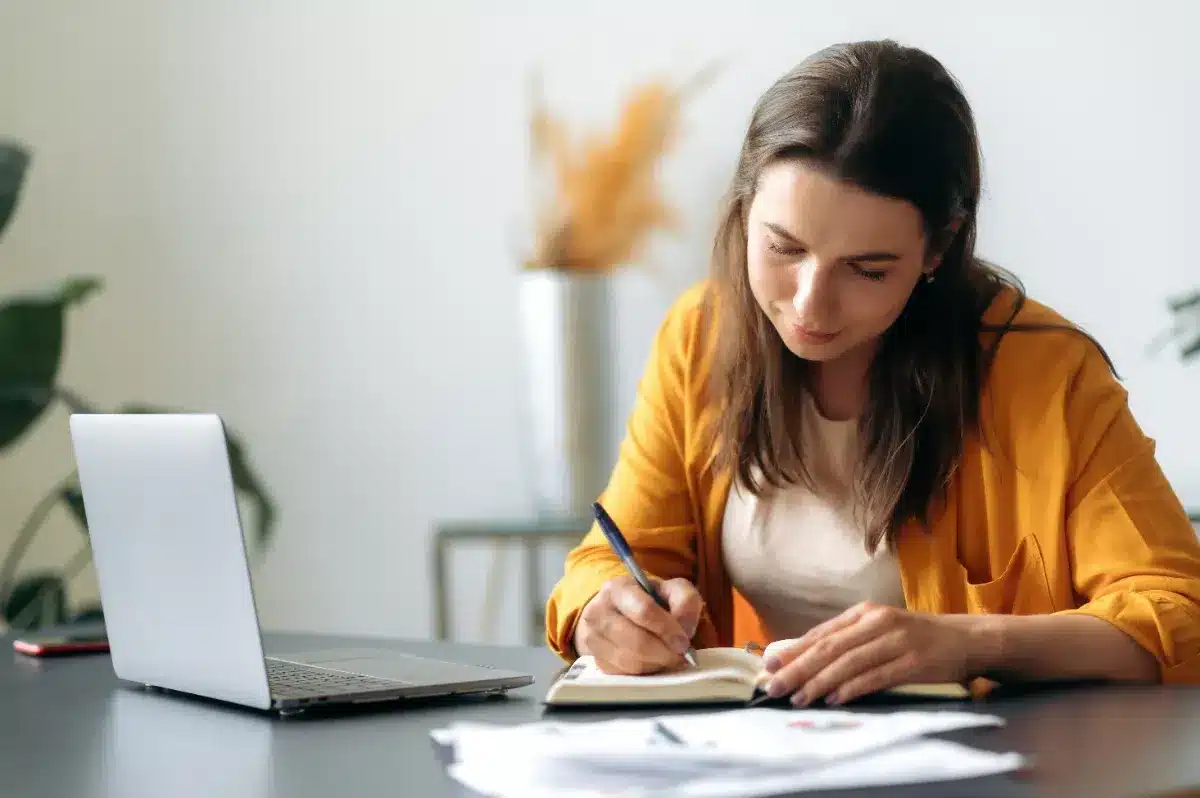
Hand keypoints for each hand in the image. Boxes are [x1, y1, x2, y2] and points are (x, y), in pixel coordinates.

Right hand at [573, 576, 701, 674]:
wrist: (622, 613)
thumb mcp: (673, 590)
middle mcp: (598, 611)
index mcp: (618, 588)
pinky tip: (651, 661)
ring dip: (655, 663)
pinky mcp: (596, 660)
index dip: (667, 629)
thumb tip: (683, 629)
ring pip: (630, 661)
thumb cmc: (651, 601)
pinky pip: (624, 674)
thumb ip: (685, 602)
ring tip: (666, 656)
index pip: (643, 610)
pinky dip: (643, 671)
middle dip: (664, 652)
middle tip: (679, 655)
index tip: (683, 642)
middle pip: (636, 641)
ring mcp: (592, 637)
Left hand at [762, 602, 976, 705]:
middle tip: (775, 686)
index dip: (793, 651)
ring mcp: (896, 641)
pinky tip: (834, 698)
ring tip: (799, 697)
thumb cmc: (915, 638)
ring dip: (820, 682)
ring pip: (848, 663)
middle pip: (829, 648)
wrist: (965, 639)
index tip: (767, 666)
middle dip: (798, 668)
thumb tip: (802, 658)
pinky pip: (876, 676)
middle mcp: (877, 622)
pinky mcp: (913, 661)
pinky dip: (852, 688)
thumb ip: (846, 640)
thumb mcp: (878, 629)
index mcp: (864, 612)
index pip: (821, 634)